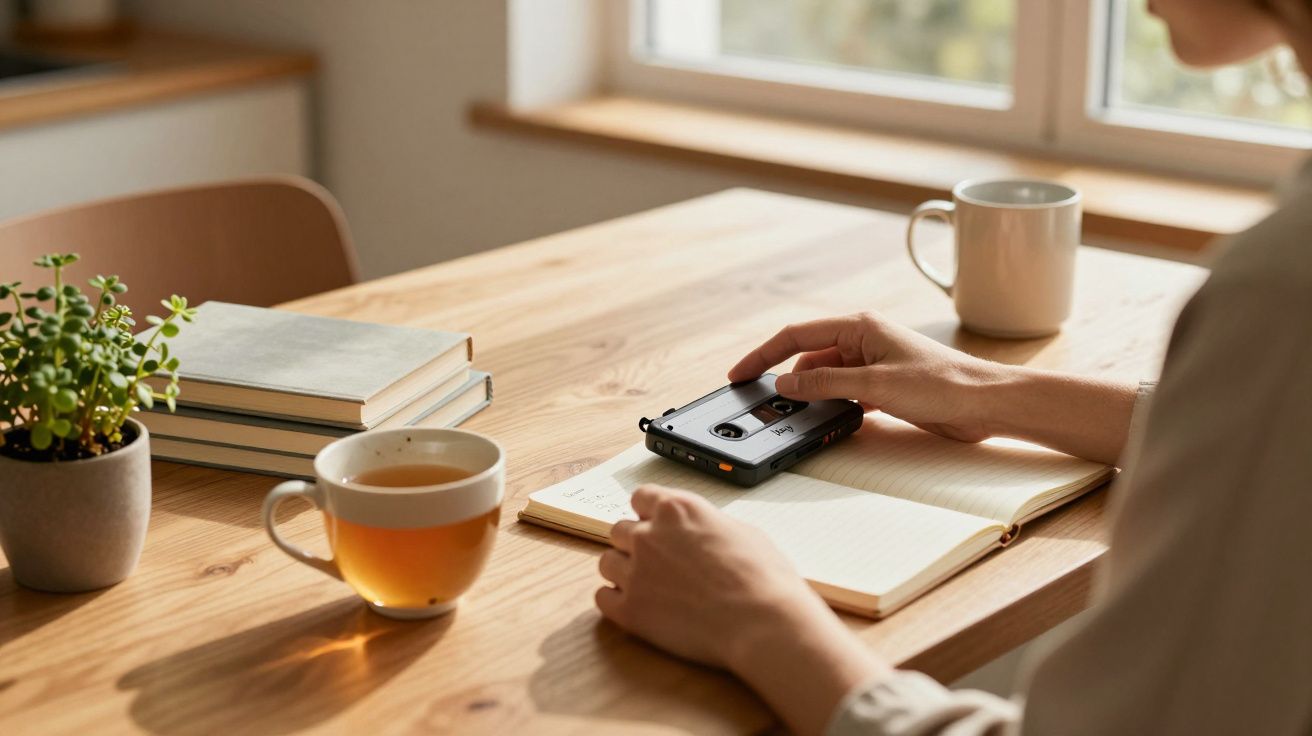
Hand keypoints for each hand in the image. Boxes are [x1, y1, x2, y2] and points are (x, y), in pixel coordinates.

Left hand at [595, 484, 827, 668]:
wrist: (763, 623)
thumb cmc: (763, 578)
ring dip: (623, 571)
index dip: (648, 514)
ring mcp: (636, 572)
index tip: (656, 526)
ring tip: (650, 587)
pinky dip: (617, 602)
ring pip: (607, 562)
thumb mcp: (740, 531)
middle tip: (658, 563)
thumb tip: (699, 531)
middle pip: (620, 530)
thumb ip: (706, 525)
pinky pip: (602, 598)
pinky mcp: (631, 610)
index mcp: (677, 509)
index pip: (640, 497)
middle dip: (636, 544)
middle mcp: (649, 535)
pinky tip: (639, 607)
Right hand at [729, 311, 1009, 441]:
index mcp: (859, 327)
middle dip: (785, 381)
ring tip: (794, 417)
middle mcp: (863, 340)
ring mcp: (873, 363)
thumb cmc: (943, 384)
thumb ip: (825, 385)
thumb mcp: (875, 385)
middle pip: (807, 358)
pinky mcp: (884, 386)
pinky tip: (825, 421)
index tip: (739, 374)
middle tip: (762, 404)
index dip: (763, 355)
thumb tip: (785, 385)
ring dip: (811, 397)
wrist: (986, 403)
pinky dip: (831, 406)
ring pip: (825, 378)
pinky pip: (844, 393)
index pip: (795, 336)